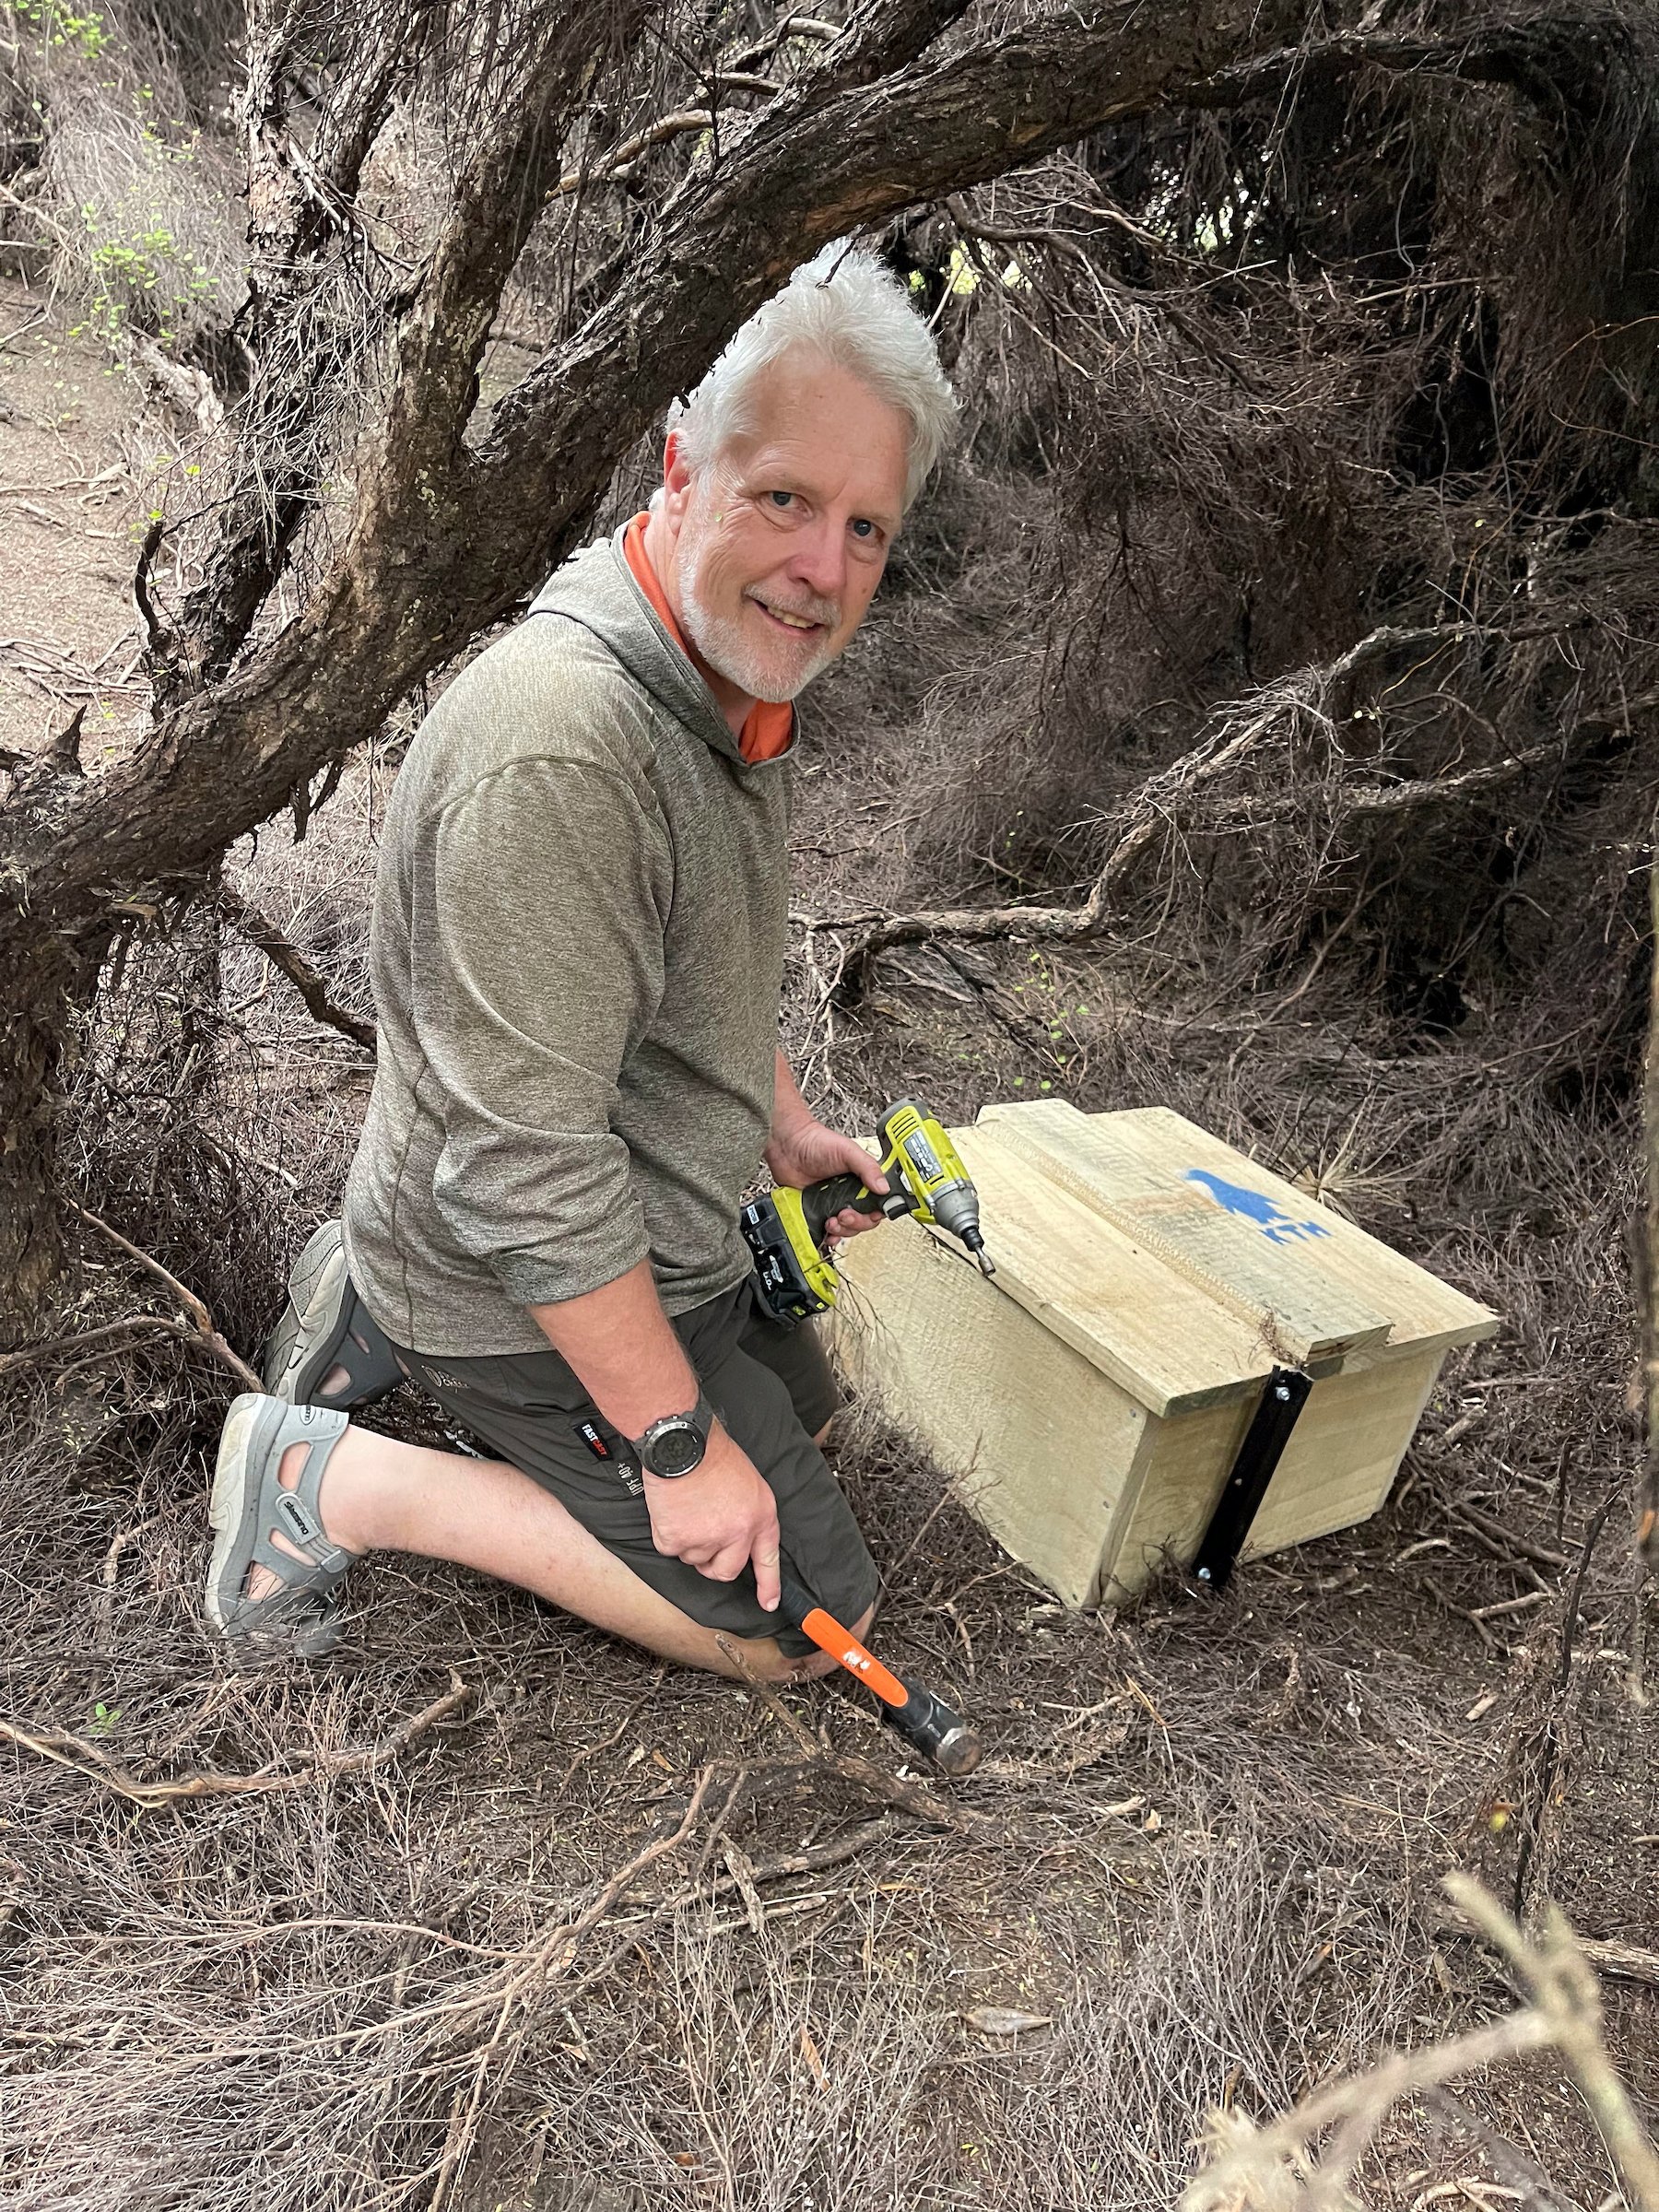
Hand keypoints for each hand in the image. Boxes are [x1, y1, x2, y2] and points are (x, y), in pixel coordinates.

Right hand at [642, 1424, 781, 1610]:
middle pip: (726, 1571)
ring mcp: (707, 1540)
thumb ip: (747, 1514)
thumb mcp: (749, 1482)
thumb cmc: (713, 1453)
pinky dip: (667, 1534)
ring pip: (695, 1560)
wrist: (683, 1443)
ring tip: (687, 1509)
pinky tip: (671, 1510)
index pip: (767, 1559)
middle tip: (704, 1541)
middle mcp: (738, 1533)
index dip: (769, 1585)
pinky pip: (671, 1550)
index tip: (768, 1603)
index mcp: (761, 1516)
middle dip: (715, 1564)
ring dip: (689, 1543)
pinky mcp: (677, 1540)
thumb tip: (737, 1538)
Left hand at [763, 1112, 887, 1244]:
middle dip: (856, 1223)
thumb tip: (884, 1187)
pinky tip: (827, 1233)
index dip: (877, 1213)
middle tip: (844, 1215)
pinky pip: (828, 1232)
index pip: (879, 1204)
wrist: (787, 1147)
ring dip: (842, 1230)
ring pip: (848, 1229)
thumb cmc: (817, 1143)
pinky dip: (829, 1236)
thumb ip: (868, 1168)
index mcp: (862, 1180)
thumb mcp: (848, 1151)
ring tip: (831, 1221)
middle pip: (865, 1220)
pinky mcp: (817, 1212)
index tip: (869, 1213)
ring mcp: (834, 1204)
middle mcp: (850, 1194)